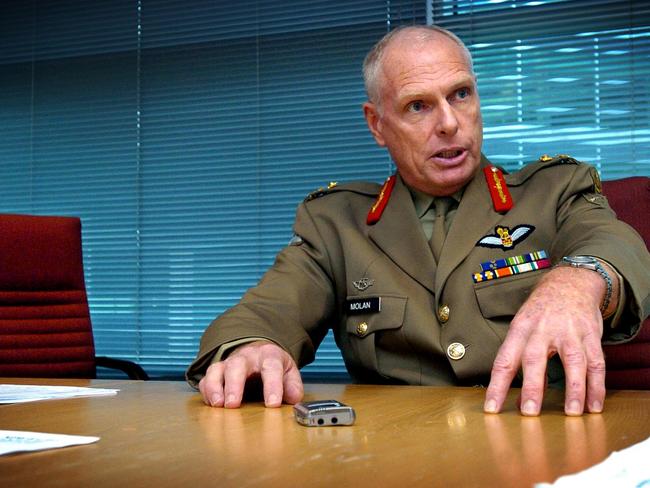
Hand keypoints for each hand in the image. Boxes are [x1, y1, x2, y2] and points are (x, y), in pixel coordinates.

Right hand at [198, 340, 303, 407]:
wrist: (258, 352)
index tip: (273, 404)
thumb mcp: (289, 372)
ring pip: (217, 369)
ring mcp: (229, 363)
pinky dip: (207, 392)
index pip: (271, 367)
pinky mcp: (217, 372)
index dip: (272, 386)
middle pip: (237, 365)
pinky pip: (207, 379)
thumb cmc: (273, 366)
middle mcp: (247, 357)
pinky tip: (212, 405)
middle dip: (234, 385)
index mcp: (269, 355)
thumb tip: (293, 399)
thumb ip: (293, 386)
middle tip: (233, 404)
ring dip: (215, 387)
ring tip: (218, 404)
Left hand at [484, 266, 608, 415]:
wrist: (568, 284)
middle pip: (535, 359)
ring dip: (573, 389)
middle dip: (532, 387)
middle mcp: (542, 329)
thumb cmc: (540, 314)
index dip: (496, 385)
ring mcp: (569, 331)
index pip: (504, 360)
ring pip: (572, 361)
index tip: (491, 408)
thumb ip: (518, 363)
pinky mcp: (590, 335)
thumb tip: (515, 400)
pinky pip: (596, 362)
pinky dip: (596, 385)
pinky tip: (594, 405)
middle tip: (529, 412)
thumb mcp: (522, 331)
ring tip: (572, 413)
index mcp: (519, 330)